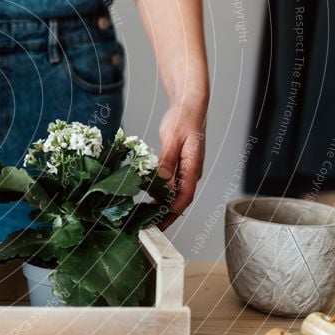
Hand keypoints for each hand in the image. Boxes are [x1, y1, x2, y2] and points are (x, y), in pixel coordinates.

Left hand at [156, 102, 206, 229]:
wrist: (189, 107)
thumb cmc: (183, 119)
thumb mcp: (172, 139)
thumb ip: (167, 160)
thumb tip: (162, 181)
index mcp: (193, 167)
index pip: (184, 197)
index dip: (171, 214)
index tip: (158, 225)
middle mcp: (191, 172)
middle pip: (178, 200)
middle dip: (164, 216)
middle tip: (145, 226)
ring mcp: (186, 170)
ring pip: (173, 194)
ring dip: (160, 206)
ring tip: (142, 217)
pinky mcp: (179, 167)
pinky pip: (169, 185)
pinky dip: (158, 194)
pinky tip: (146, 199)